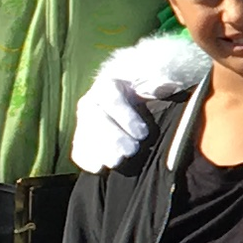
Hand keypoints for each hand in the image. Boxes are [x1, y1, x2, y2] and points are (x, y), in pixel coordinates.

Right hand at [72, 34, 209, 171]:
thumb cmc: (156, 82)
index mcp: (112, 80)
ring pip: (85, 131)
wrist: (142, 90)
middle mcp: (95, 97)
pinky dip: (85, 157)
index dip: (124, 116)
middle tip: (131, 150)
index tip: (143, 133)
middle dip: (112, 137)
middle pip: (95, 116)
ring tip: (116, 162)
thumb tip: (163, 85)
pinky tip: (97, 168)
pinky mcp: (87, 134)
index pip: (110, 95)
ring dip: (99, 149)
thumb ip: (163, 77)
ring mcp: (88, 116)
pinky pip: (79, 145)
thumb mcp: (162, 74)